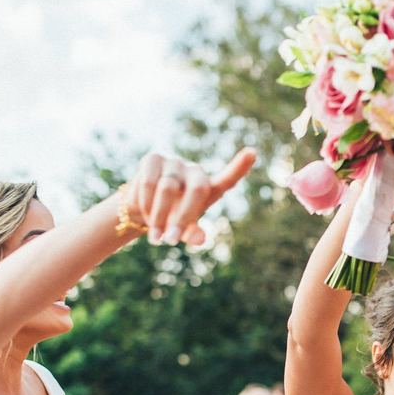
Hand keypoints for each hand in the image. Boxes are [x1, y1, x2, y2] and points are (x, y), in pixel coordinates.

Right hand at [127, 148, 256, 245]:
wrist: (142, 209)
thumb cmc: (171, 219)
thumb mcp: (185, 230)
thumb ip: (194, 234)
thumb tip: (201, 239)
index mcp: (209, 188)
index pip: (228, 178)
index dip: (240, 166)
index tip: (252, 153)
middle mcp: (195, 172)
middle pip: (197, 190)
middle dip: (182, 218)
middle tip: (170, 241)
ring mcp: (175, 162)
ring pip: (167, 189)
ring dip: (158, 217)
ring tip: (155, 237)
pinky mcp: (153, 159)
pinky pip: (148, 183)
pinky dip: (144, 204)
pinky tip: (142, 213)